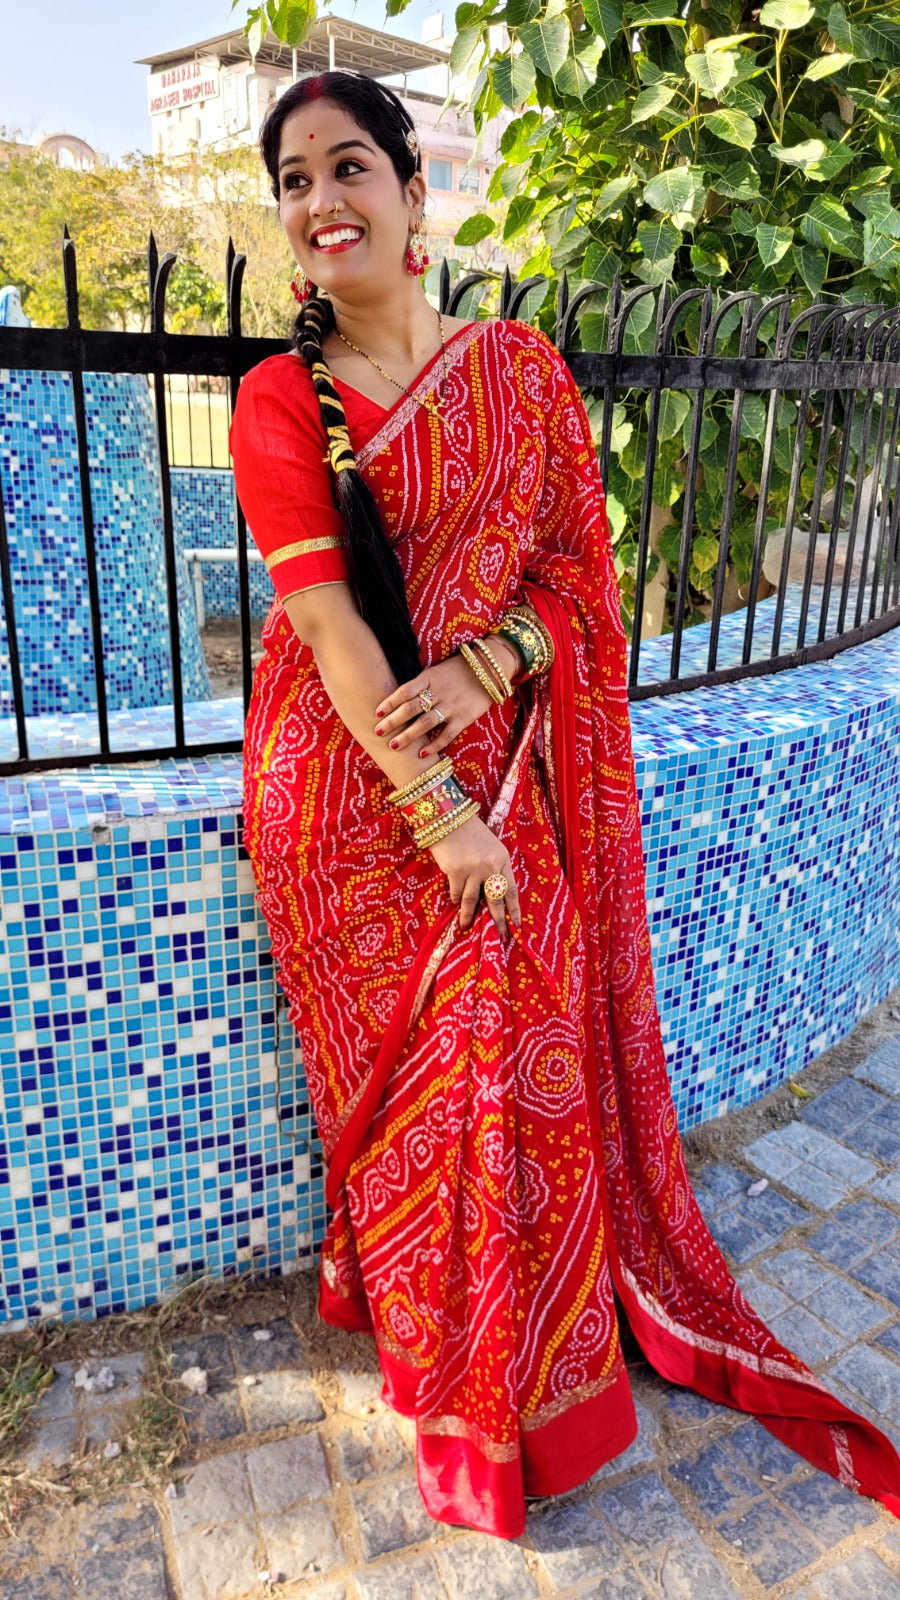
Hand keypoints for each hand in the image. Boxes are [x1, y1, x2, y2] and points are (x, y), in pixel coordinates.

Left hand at [374, 641, 519, 758]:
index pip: (404, 691)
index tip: (376, 713)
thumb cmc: (458, 671)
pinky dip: (434, 744)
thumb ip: (420, 685)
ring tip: (393, 745)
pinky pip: (446, 734)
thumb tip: (397, 701)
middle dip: (393, 721)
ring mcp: (451, 706)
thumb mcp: (436, 671)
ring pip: (425, 723)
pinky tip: (422, 753)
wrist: (490, 670)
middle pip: (411, 708)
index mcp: (429, 678)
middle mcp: (438, 692)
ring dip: (408, 735)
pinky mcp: (464, 718)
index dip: (389, 702)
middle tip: (378, 732)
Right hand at [427, 815, 520, 934]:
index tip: (517, 924)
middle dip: (498, 919)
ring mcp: (473, 870)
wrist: (448, 818)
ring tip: (466, 925)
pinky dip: (455, 899)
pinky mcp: (456, 872)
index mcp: (502, 859)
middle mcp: (490, 867)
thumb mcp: (490, 846)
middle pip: (496, 900)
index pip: (511, 889)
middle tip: (499, 934)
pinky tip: (454, 902)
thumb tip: (490, 892)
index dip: (514, 908)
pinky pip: (457, 893)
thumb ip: (493, 867)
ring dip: (468, 915)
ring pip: (472, 900)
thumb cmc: (469, 831)